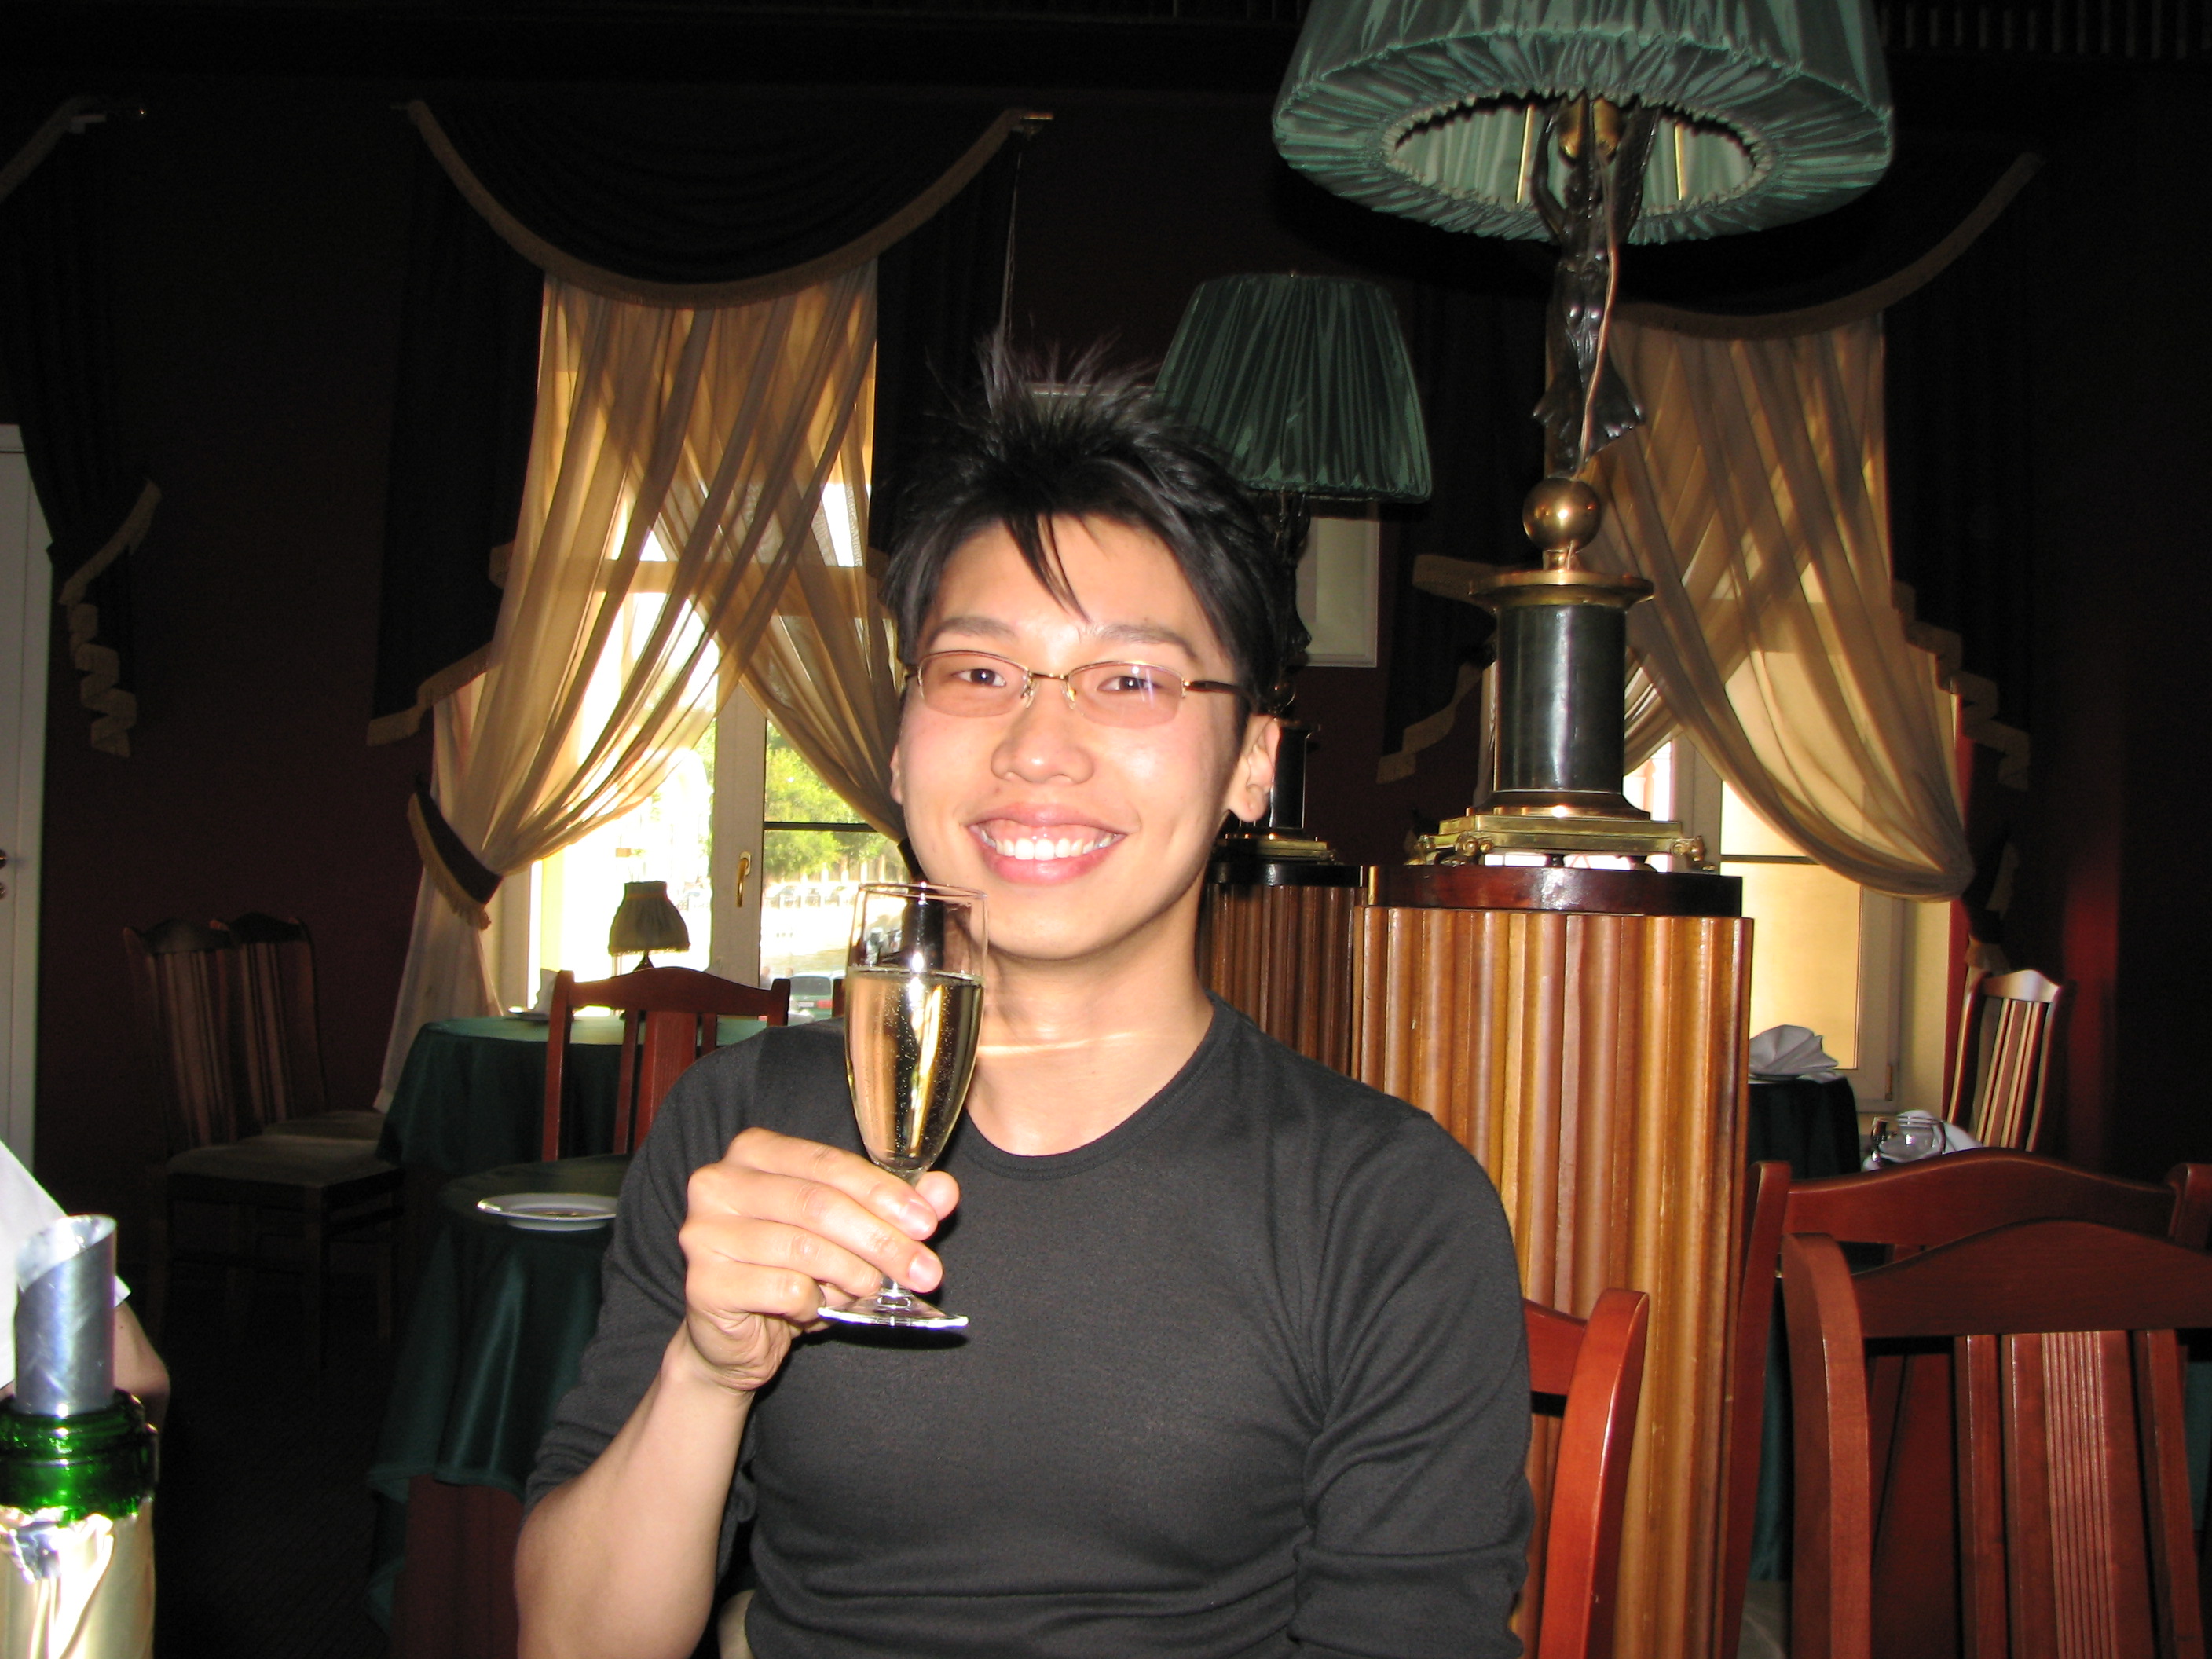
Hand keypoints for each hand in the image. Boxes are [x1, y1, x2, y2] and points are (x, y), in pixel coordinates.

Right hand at [676, 1127, 958, 1391]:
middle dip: (881, 1239)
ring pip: (803, 1247)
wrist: (734, 1338)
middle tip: (925, 1269)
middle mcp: (719, 1182)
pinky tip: (816, 1308)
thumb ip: (893, 1208)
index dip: (883, 1193)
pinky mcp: (702, 1282)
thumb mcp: (848, 1236)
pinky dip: (814, 1302)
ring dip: (855, 1273)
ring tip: (875, 1289)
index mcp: (754, 1152)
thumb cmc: (791, 1272)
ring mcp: (703, 1231)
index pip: (829, 1164)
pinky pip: (782, 1288)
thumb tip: (944, 1191)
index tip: (928, 1223)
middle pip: (818, 1205)